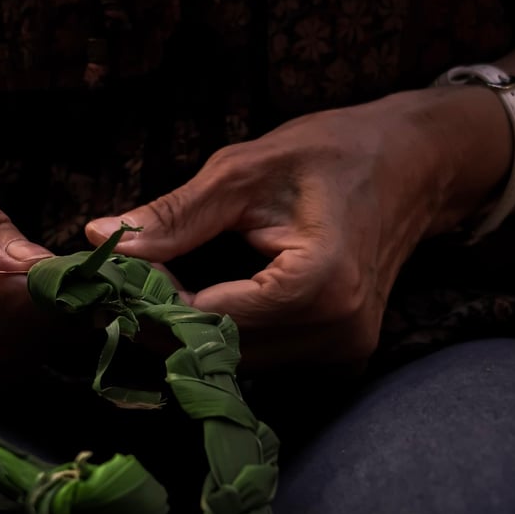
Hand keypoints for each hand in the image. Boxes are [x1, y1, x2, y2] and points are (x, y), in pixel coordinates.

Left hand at [87, 87, 510, 367]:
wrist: (411, 166)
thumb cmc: (332, 154)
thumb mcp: (243, 171)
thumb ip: (173, 215)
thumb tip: (102, 236)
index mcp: (320, 286)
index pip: (208, 318)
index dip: (154, 300)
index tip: (117, 272)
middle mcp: (337, 334)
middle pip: (221, 348)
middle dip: (166, 318)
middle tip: (131, 278)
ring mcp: (343, 351)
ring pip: (237, 359)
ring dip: (191, 328)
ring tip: (163, 282)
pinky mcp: (340, 352)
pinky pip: (262, 355)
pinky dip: (223, 331)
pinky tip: (202, 296)